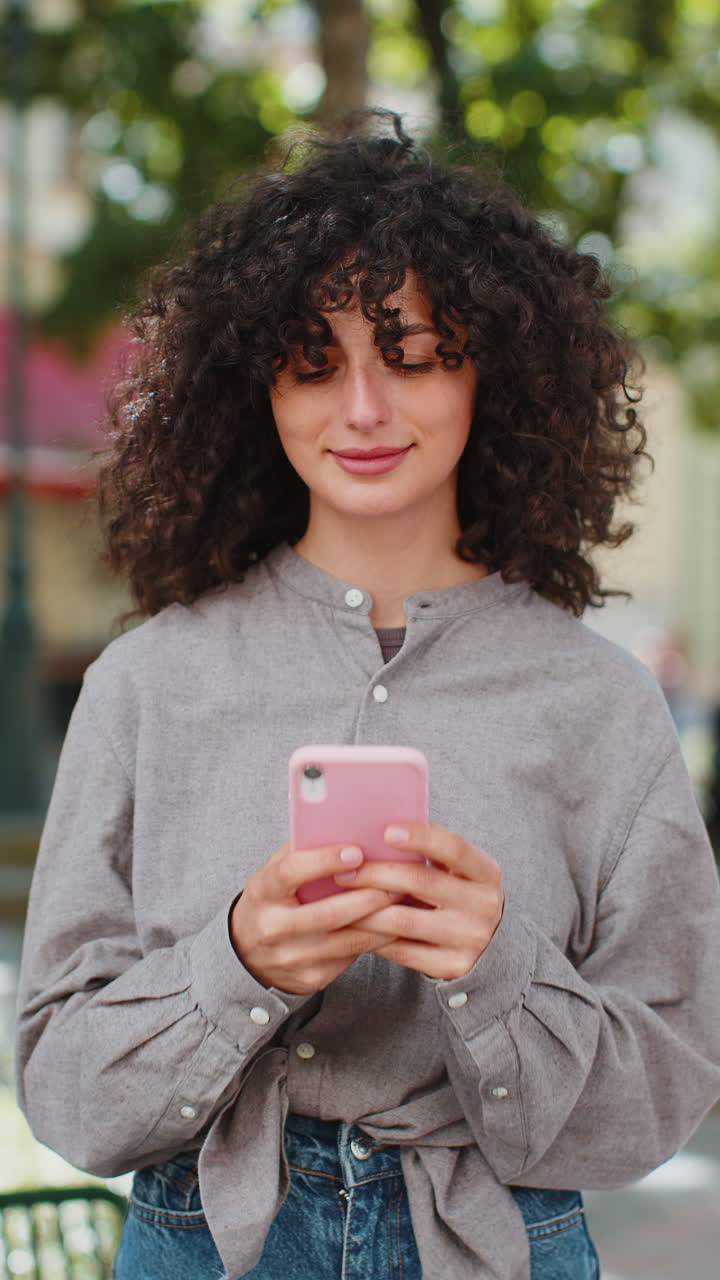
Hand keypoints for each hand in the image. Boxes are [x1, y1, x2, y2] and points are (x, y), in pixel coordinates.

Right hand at [229, 841, 397, 994]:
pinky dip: (376, 941)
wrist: (247, 954)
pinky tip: (393, 926)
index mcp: (262, 892)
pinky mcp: (310, 978)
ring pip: (346, 940)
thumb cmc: (271, 901)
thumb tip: (344, 826)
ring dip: (380, 922)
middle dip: (367, 897)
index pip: (290, 872)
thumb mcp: (274, 873)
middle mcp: (273, 927)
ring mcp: (291, 957)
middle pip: (327, 913)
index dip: (323, 861)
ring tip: (402, 902)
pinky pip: (350, 958)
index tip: (356, 851)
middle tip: (396, 881)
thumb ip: (302, 851)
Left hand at [335, 823, 503, 980]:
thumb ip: (431, 851)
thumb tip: (379, 830)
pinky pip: (402, 951)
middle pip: (421, 882)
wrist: (483, 942)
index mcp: (486, 872)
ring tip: (340, 900)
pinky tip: (355, 926)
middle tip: (345, 871)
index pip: (454, 848)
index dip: (421, 838)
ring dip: (365, 909)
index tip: (387, 832)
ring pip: (404, 920)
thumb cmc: (456, 893)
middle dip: (376, 874)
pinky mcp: (454, 966)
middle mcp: (484, 905)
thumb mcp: (456, 869)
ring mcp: (470, 938)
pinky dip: (374, 937)